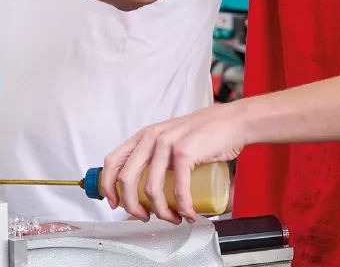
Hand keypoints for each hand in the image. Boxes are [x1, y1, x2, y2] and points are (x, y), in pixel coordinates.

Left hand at [102, 102, 247, 224]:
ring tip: (172, 218)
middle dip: (131, 206)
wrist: (232, 122)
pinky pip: (178, 189)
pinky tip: (188, 214)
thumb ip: (157, 156)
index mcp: (144, 136)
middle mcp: (152, 137)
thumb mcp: (170, 140)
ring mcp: (167, 144)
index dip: (107, 186)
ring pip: (151, 189)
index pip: (112, 161)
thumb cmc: (204, 134)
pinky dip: (183, 208)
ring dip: (161, 212)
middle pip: (126, 179)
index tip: (114, 203)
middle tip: (143, 216)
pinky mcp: (185, 152)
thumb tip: (145, 191)